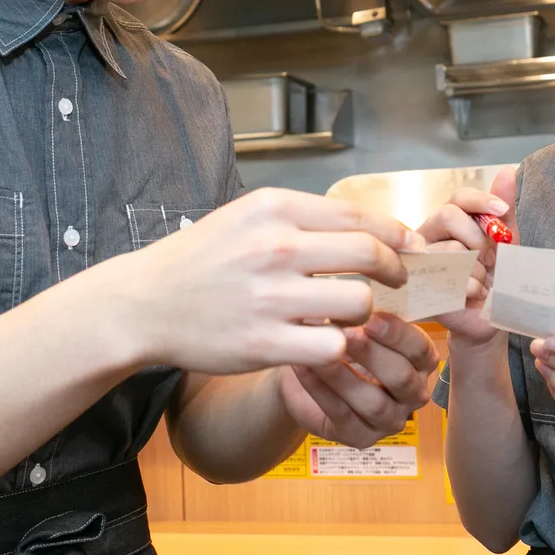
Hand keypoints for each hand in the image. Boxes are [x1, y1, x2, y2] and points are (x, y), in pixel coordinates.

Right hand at [108, 188, 421, 374]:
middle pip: (371, 255)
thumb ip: (303, 219)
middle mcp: (274, 247)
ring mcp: (270, 296)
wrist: (143, 303)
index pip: (360, 216)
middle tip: (399, 283)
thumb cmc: (201, 260)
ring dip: (366, 312)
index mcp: (273, 209)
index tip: (410, 248)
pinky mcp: (265, 343)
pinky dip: (338, 345)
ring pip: (359, 302)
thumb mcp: (245, 217)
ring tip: (353, 314)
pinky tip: (326, 340)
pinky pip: (333, 345)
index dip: (397, 235)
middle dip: (396, 272)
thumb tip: (371, 230)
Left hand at [277, 314, 439, 447]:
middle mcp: (411, 393)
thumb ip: (363, 306)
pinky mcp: (360, 437)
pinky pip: (342, 416)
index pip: (421, 350)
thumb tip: (354, 283)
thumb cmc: (339, 337)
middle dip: (373, 354)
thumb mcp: (355, 318)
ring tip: (322, 351)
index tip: (371, 315)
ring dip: (345, 376)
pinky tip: (303, 367)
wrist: (308, 370)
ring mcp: (389, 420)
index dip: (398, 334)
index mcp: (420, 361)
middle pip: (402, 378)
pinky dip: (321, 390)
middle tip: (347, 333)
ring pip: (375, 403)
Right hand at [416, 167, 517, 345]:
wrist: (492, 318)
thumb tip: (506, 171)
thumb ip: (505, 209)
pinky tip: (475, 295)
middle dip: (476, 235)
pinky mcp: (422, 288)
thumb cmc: (497, 278)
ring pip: (449, 248)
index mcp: (449, 222)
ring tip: (483, 281)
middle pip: (447, 214)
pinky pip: (449, 278)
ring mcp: (422, 262)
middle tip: (490, 256)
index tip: (502, 210)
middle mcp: (430, 237)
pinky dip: (472, 287)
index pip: (458, 198)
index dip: (480, 200)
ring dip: (477, 267)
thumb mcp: (506, 241)